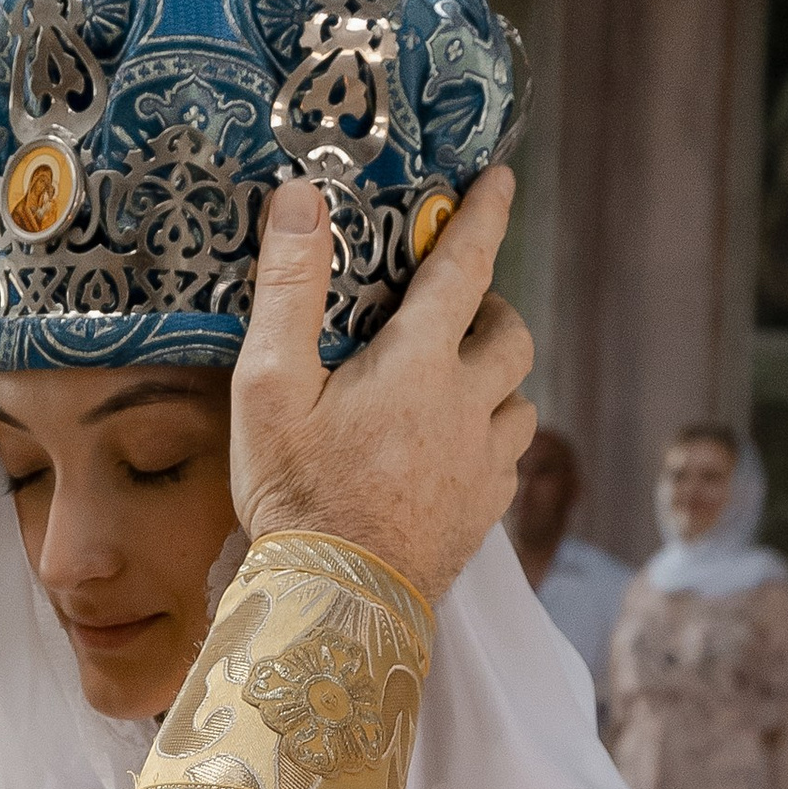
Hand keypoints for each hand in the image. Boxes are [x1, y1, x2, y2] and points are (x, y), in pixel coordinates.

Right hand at [229, 168, 534, 599]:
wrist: (337, 607)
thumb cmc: (297, 496)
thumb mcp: (269, 387)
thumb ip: (289, 289)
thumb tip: (302, 198)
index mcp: (420, 364)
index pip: (466, 267)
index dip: (483, 217)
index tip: (498, 181)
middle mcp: (468, 407)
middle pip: (512, 336)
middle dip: (492, 310)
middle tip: (457, 309)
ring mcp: (483, 466)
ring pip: (519, 403)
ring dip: (496, 383)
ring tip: (455, 388)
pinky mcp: (483, 517)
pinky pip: (506, 463)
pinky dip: (488, 444)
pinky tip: (452, 456)